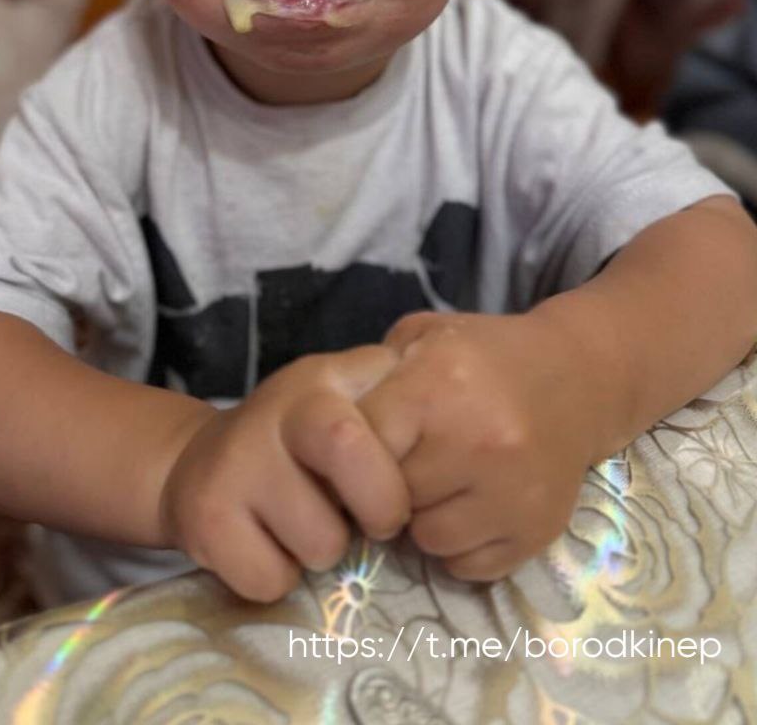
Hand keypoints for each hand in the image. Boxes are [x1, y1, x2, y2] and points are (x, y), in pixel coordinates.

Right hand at [158, 346, 410, 601]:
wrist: (200, 463)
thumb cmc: (301, 445)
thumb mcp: (350, 401)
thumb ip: (400, 401)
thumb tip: (454, 428)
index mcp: (326, 378)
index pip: (392, 406)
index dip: (409, 465)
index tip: (403, 489)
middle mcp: (278, 406)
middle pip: (350, 449)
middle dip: (380, 507)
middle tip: (369, 520)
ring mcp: (236, 458)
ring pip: (320, 543)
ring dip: (325, 553)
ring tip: (306, 525)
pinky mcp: (206, 515)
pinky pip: (271, 580)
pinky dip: (278, 578)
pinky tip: (268, 544)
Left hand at [358, 309, 595, 581]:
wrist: (579, 377)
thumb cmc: (484, 357)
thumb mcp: (422, 337)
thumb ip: (371, 374)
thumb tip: (323, 430)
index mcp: (439, 385)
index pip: (359, 444)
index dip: (352, 452)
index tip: (364, 447)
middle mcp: (478, 441)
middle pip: (389, 499)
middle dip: (390, 486)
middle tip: (411, 460)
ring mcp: (512, 492)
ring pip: (426, 540)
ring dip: (425, 518)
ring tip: (447, 480)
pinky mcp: (536, 532)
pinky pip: (467, 565)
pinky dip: (463, 543)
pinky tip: (475, 502)